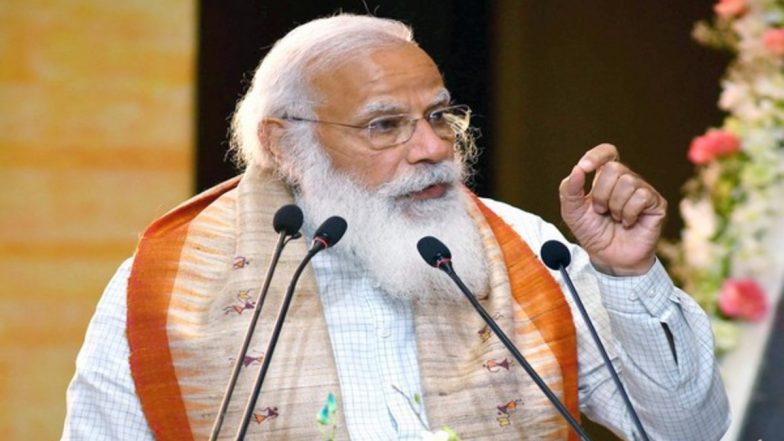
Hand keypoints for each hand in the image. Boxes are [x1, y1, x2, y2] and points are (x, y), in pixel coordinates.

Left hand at [559, 144, 666, 275]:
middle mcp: (626, 180)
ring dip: (615, 206)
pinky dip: (629, 213)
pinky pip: (641, 196)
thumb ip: (569, 190)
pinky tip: (628, 223)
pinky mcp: (656, 204)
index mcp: (605, 178)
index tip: (584, 167)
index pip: (607, 152)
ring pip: (628, 182)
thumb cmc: (592, 233)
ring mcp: (643, 191)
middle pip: (613, 169)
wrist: (608, 258)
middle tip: (601, 211)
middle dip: (601, 194)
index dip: (597, 155)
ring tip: (615, 219)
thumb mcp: (572, 212)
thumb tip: (577, 169)